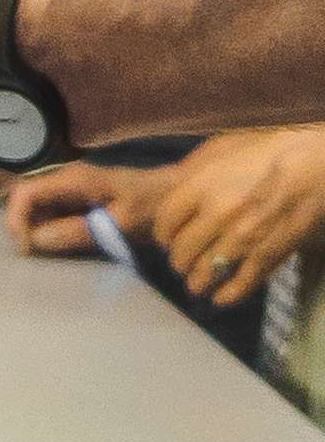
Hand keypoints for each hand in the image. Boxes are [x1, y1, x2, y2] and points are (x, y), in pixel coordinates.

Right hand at [5, 160, 161, 255]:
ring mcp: (67, 191)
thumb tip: (36, 241)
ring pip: (32, 211)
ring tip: (49, 254)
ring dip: (33, 233)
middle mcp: (64, 180)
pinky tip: (60, 247)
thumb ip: (77, 231)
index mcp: (73, 179)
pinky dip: (45, 234)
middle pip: (23, 202)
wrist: (177, 196)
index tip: (27, 249)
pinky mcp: (73, 203)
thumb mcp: (120, 222)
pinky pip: (47, 217)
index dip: (16, 222)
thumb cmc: (154, 205)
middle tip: (35, 255)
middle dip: (22, 229)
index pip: (24, 193)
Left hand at [144, 127, 324, 303]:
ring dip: (199, 282)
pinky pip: (238, 286)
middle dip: (181, 260)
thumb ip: (197, 170)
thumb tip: (176, 188)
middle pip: (180, 254)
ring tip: (201, 281)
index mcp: (204, 185)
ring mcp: (243, 237)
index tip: (170, 238)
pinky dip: (226, 296)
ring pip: (202, 276)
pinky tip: (221, 297)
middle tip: (187, 261)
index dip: (165, 235)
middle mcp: (218, 213)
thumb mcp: (229, 146)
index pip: (164, 225)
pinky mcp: (268, 254)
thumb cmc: (279, 144)